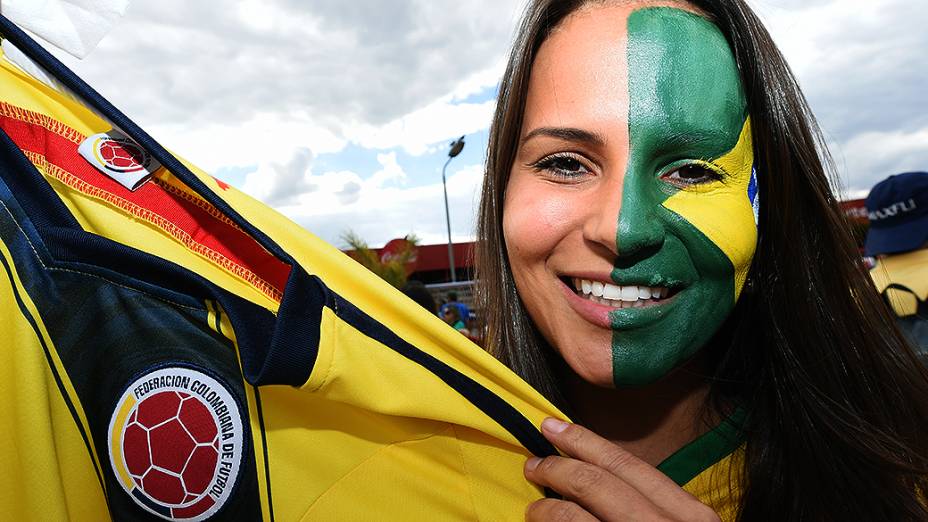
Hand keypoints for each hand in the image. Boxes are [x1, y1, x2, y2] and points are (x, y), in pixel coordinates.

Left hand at [524, 418, 719, 521]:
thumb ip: (656, 507)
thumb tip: (604, 478)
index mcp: (692, 516)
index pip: (631, 467)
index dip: (587, 443)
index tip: (556, 427)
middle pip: (600, 484)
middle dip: (560, 467)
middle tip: (534, 463)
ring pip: (577, 514)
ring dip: (548, 507)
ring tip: (534, 508)